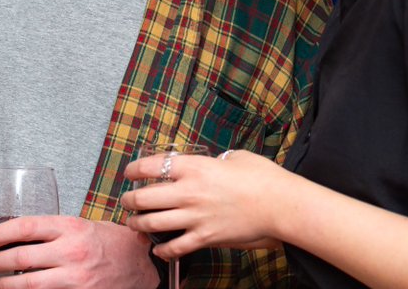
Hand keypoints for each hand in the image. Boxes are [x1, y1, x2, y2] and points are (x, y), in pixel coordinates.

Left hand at [0, 216, 157, 288]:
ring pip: (27, 283)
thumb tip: (20, 234)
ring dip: (5, 284)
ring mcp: (74, 277)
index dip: (0, 233)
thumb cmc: (111, 241)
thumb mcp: (83, 225)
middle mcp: (71, 251)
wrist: (140, 264)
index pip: (25, 227)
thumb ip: (55, 229)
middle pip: (21, 257)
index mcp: (71, 227)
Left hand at [122, 150, 284, 258]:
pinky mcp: (206, 237)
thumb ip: (214, 160)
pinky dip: (163, 250)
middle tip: (126, 200)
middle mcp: (188, 192)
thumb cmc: (262, 177)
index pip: (149, 166)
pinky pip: (176, 247)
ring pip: (152, 224)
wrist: (281, 205)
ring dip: (138, 224)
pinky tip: (159, 250)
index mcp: (193, 167)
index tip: (129, 173)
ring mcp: (195, 217)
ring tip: (133, 223)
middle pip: (143, 198)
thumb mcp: (235, 156)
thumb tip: (210, 164)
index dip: (133, 170)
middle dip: (129, 200)